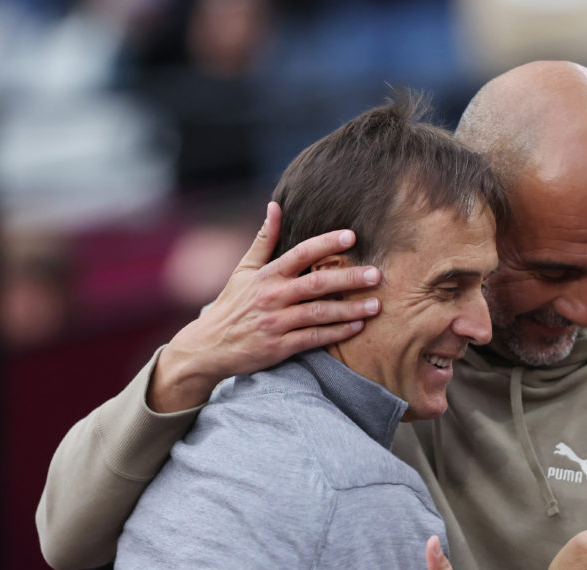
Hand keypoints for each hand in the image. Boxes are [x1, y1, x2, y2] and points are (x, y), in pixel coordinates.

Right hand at [148, 202, 381, 411]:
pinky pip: (314, 338)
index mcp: (266, 275)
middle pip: (316, 284)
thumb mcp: (243, 270)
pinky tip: (358, 327)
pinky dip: (337, 333)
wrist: (208, 347)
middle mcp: (272, 297)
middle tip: (376, 274)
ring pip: (319, 313)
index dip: (326, 243)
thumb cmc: (232, 305)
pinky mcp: (279, 347)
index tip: (352, 236)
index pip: (300, 253)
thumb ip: (263, 240)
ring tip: (377, 305)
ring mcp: (276, 323)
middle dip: (349, 278)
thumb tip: (275, 205)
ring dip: (350, 309)